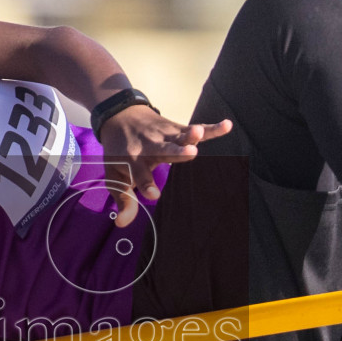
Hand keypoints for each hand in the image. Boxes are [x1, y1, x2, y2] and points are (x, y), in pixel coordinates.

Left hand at [98, 105, 232, 226]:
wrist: (120, 116)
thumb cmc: (119, 152)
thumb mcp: (114, 175)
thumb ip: (123, 199)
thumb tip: (122, 224)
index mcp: (131, 159)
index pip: (139, 174)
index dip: (146, 184)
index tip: (153, 195)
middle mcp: (149, 146)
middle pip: (163, 150)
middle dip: (176, 152)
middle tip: (190, 153)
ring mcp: (164, 136)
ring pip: (180, 136)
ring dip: (191, 135)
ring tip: (199, 133)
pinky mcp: (176, 129)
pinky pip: (196, 130)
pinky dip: (212, 128)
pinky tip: (227, 126)